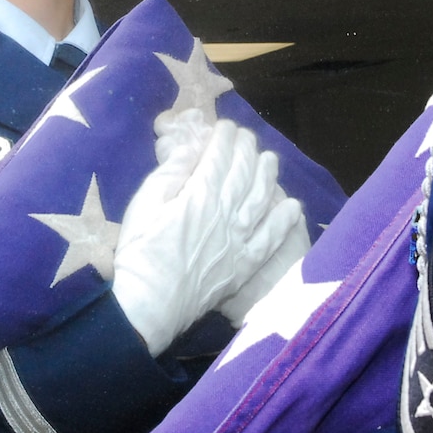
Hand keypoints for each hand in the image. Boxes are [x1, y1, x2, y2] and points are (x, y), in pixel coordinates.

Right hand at [112, 112, 300, 355]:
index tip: (226, 126)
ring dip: (269, 175)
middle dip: (247, 149)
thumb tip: (192, 146)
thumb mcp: (144, 203)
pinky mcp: (244, 264)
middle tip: (247, 136)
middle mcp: (226, 212)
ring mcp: (239, 239)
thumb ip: (171, 172)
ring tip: (271, 159)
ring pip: (261, 198)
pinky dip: (283, 220)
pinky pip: (270, 238)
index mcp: (200, 195)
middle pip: (243, 173)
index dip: (224, 138)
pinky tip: (293, 206)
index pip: (219, 157)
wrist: (150, 306)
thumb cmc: (140, 252)